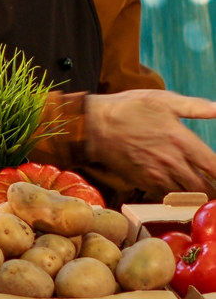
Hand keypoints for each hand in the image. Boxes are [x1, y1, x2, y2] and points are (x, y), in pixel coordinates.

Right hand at [84, 90, 215, 197]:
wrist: (94, 127)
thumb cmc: (128, 109)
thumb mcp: (163, 100)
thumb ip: (195, 107)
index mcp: (181, 140)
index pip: (215, 167)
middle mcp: (172, 162)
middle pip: (205, 190)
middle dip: (215, 192)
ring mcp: (157, 176)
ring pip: (188, 197)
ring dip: (199, 197)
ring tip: (206, 195)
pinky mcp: (145, 184)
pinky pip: (169, 198)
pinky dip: (180, 198)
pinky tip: (184, 192)